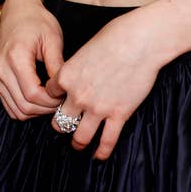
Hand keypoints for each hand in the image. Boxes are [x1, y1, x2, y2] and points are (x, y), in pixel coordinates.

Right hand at [0, 0, 64, 119]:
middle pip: (23, 106)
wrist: (18, 11)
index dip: (50, 101)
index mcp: (16, 57)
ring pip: (15, 110)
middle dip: (45, 108)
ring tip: (51, 101)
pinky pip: (10, 105)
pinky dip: (25, 109)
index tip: (64, 95)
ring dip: (35, 112)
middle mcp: (1, 69)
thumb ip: (57, 66)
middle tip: (61, 101)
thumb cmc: (37, 21)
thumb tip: (65, 90)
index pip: (32, 94)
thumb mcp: (53, 40)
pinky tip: (39, 100)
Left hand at [45, 11, 160, 160]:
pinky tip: (99, 156)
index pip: (49, 94)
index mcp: (67, 75)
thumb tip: (79, 73)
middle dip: (62, 124)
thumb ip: (78, 66)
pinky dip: (102, 152)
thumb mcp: (86, 47)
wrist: (141, 41)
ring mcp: (98, 108)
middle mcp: (78, 96)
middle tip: (66, 125)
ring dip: (77, 142)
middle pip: (60, 120)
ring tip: (78, 144)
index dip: (53, 97)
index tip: (59, 100)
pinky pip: (107, 142)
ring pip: (80, 137)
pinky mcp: (119, 115)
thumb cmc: (116, 36)